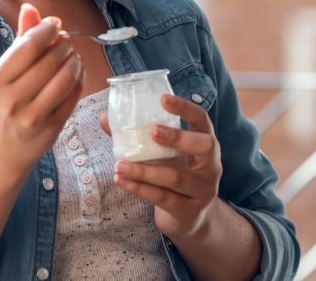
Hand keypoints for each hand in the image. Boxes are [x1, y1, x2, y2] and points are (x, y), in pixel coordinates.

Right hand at [0, 3, 84, 175]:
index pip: (28, 46)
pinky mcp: (51, 129)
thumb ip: (18, 41)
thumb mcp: (2, 75)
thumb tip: (30, 8)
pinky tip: (77, 73)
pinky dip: (79, 80)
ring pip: (65, 78)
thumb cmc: (1, 106)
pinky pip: (72, 97)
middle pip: (49, 61)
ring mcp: (33, 116)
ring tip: (72, 57)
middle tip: (66, 42)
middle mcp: (13, 99)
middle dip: (64, 45)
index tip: (56, 25)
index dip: (47, 31)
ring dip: (74, 61)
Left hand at [99, 95, 221, 239]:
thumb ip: (135, 135)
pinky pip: (163, 198)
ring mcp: (203, 189)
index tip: (163, 99)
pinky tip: (121, 181)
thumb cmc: (171, 172)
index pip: (201, 119)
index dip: (185, 108)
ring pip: (176, 177)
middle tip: (152, 131)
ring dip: (144, 170)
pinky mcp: (190, 210)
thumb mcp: (161, 153)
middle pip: (203, 146)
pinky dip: (140, 189)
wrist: (188, 217)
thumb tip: (104, 118)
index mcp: (204, 142)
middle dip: (177, 137)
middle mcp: (211, 164)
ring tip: (119, 165)